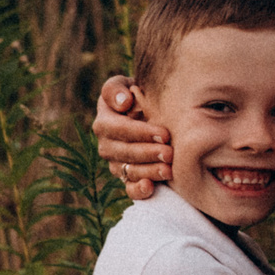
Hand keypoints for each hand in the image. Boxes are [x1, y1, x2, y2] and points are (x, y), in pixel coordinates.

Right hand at [93, 74, 170, 200]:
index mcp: (105, 118)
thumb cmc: (142, 93)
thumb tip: (123, 103)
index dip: (138, 132)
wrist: (155, 111)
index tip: (164, 134)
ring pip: (127, 171)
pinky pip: (128, 188)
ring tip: (169, 170)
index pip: (115, 128)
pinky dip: (137, 190)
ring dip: (148, 171)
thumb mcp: (128, 84)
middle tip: (170, 153)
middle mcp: (106, 142)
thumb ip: (117, 89)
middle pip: (122, 151)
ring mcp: (116, 162)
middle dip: (147, 153)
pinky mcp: (127, 177)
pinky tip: (150, 187)